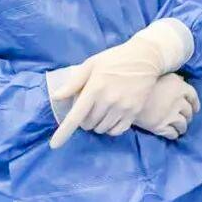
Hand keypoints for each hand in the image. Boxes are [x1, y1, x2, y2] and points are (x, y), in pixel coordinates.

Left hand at [49, 35, 166, 148]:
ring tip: (101, 110)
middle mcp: (109, 100)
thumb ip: (74, 82)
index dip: (63, 132)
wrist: (147, 56)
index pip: (76, 116)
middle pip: (87, 124)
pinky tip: (111, 118)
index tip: (54, 145)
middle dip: (84, 119)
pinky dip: (110, 128)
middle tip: (90, 107)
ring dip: (97, 124)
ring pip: (101, 129)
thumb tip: (56, 96)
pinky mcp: (135, 111)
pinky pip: (117, 131)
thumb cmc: (116, 59)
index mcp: (95, 88)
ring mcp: (123, 107)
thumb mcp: (92, 64)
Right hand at [135, 74, 200, 140]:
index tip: (195, 109)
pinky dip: (174, 134)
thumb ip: (173, 79)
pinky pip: (172, 133)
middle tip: (186, 119)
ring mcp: (170, 114)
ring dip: (183, 127)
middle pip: (188, 111)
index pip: (193, 96)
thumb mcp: (162, 74)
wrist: (127, 93)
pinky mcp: (160, 126)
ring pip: (182, 124)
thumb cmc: (144, 81)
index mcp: (179, 86)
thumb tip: (181, 80)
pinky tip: (173, 135)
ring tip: (181, 129)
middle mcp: (178, 101)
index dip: (195, 103)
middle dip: (188, 116)